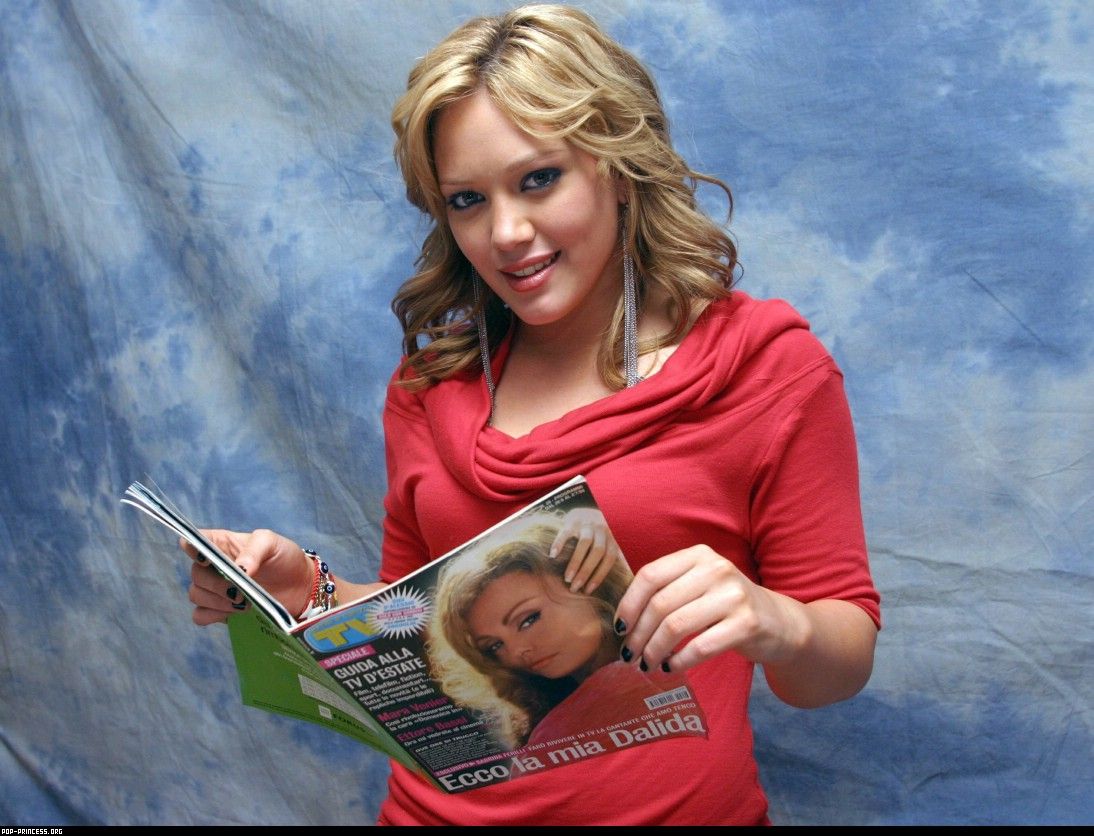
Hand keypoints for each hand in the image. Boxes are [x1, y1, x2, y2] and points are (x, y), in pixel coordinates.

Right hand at [181, 529, 312, 625]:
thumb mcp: (272, 544)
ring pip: (196, 595)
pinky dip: (213, 615)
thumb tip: (238, 568)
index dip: (192, 548)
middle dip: (216, 583)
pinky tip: (234, 612)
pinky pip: (200, 615)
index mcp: (222, 544)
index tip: (206, 559)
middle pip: (195, 574)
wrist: (300, 587)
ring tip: (243, 602)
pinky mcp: (220, 610)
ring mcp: (216, 589)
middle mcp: (214, 566)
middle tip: (239, 590)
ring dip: (217, 601)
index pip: (194, 541)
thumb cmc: (284, 558)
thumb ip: (254, 550)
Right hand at [550, 507, 623, 593]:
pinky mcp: (572, 520)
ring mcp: (587, 523)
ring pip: (584, 544)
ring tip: (567, 578)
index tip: (588, 591)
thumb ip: (618, 557)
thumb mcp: (610, 543)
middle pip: (597, 552)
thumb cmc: (598, 535)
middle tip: (575, 588)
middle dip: (586, 572)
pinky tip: (553, 556)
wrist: (584, 511)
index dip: (599, 575)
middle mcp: (602, 530)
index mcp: (612, 538)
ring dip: (575, 563)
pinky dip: (559, 543)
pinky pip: (566, 532)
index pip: (609, 558)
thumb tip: (629, 578)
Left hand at [612, 545, 806, 674]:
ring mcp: (734, 595)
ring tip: (647, 664)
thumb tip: (622, 620)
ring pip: (676, 626)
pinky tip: (671, 667)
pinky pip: (700, 647)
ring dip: (654, 650)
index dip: (629, 604)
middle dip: (638, 634)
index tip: (619, 628)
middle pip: (660, 604)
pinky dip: (679, 661)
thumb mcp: (699, 585)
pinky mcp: (747, 624)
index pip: (650, 575)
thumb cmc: (726, 605)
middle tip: (629, 655)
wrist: (779, 622)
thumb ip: (668, 590)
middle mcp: (716, 569)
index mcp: (698, 555)